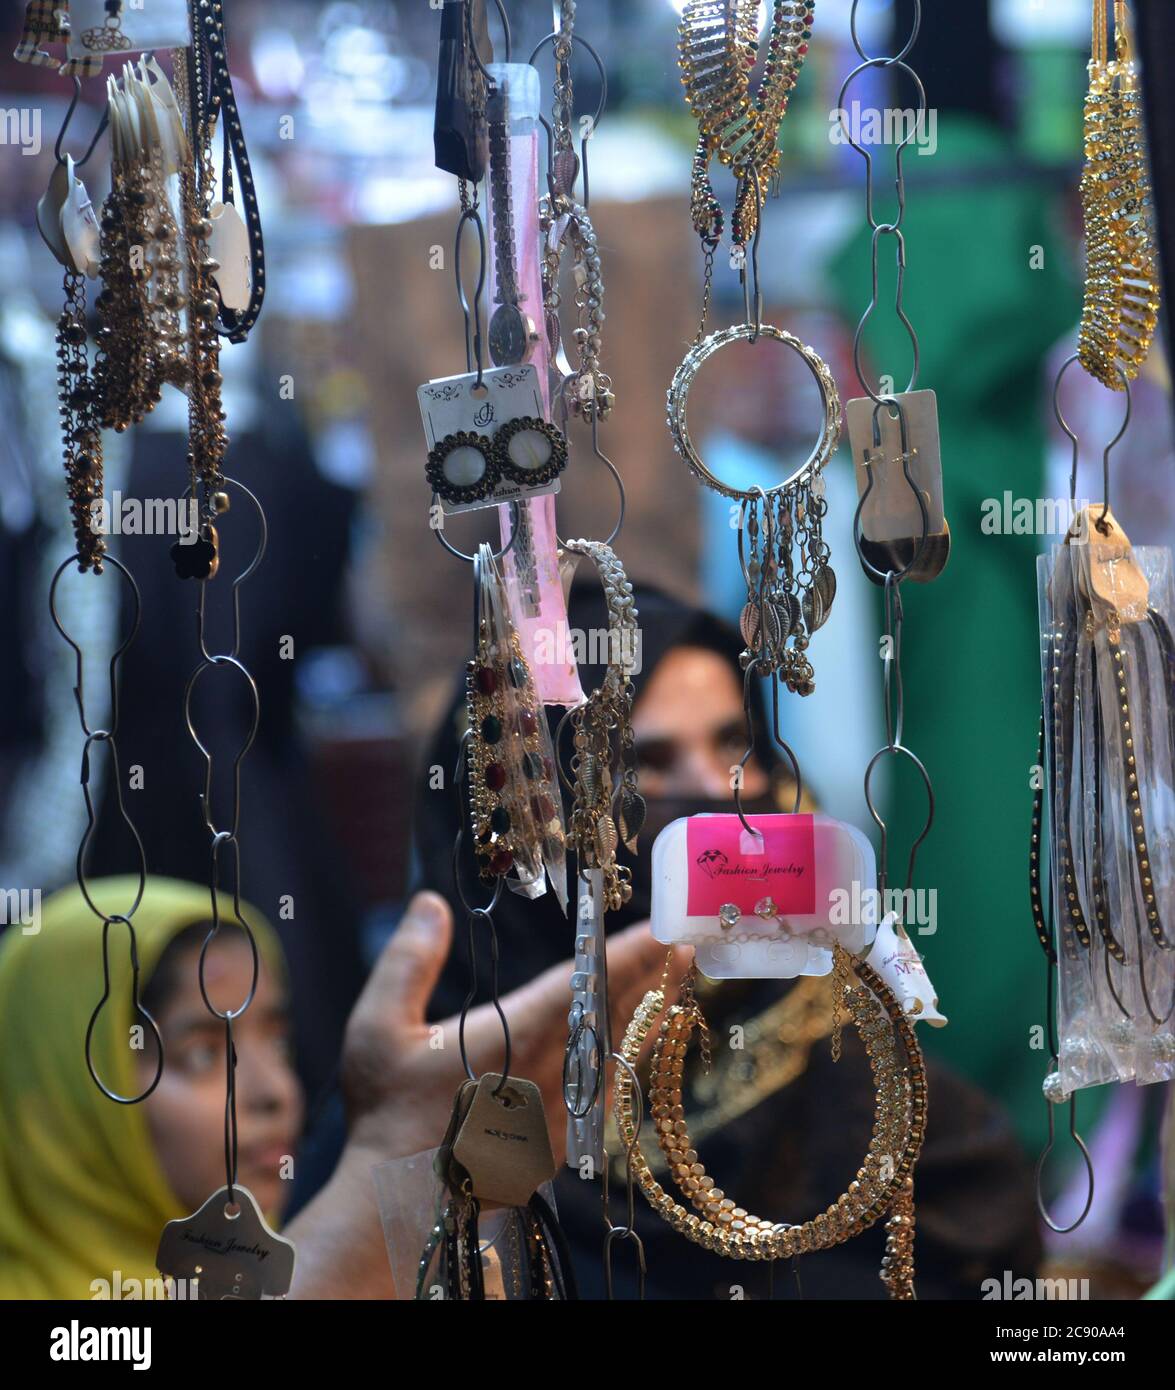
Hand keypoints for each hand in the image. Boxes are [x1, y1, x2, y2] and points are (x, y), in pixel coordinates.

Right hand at [286, 890, 668, 1297]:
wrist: (396, 1200)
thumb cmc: (386, 1115)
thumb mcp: (380, 1028)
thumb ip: (409, 961)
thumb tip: (431, 903)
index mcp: (516, 1038)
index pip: (586, 986)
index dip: (629, 954)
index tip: (664, 930)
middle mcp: (552, 1073)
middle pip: (617, 1016)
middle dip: (655, 977)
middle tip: (689, 943)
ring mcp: (561, 1111)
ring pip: (618, 1052)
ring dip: (648, 1015)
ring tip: (674, 980)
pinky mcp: (560, 1139)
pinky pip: (607, 1085)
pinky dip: (628, 1054)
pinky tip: (635, 1041)